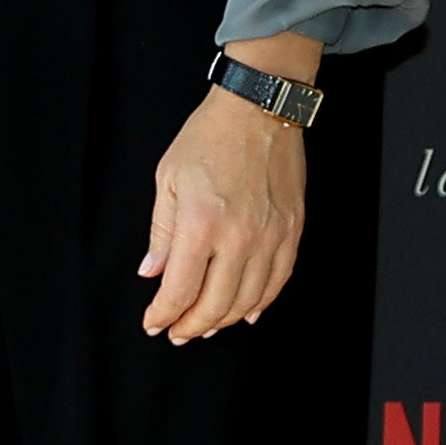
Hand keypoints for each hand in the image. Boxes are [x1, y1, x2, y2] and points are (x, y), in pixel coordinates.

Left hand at [142, 62, 313, 340]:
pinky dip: (262, 302)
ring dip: (224, 319)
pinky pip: (279, 279)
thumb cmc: (208, 139)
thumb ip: (161, 233)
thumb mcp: (168, 181)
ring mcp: (272, 236)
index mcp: (201, 224)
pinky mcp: (293, 231)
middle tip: (177, 333)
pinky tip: (246, 312)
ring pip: (249, 299)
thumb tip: (153, 272)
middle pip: (216, 303)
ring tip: (205, 326)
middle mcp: (239, 237)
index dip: (164, 314)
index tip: (153, 323)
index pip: (180, 289)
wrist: (259, 111)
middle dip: (191, 325)